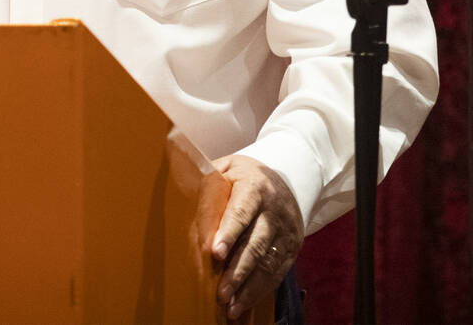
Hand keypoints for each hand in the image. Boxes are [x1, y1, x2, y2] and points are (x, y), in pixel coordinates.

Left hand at [210, 154, 303, 320]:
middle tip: (221, 292)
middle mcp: (274, 211)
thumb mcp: (226, 166)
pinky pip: (277, 272)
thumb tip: (181, 192)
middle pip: (256, 244)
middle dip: (238, 270)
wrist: (284, 178)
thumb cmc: (243, 175)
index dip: (229, 232)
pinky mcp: (292, 248)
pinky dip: (261, 290)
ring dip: (249, 287)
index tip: (216, 253)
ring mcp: (286, 231)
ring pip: (268, 263)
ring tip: (231, 305)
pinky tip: (244, 303)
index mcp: (255, 187)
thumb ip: (208, 180)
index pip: (241, 212)